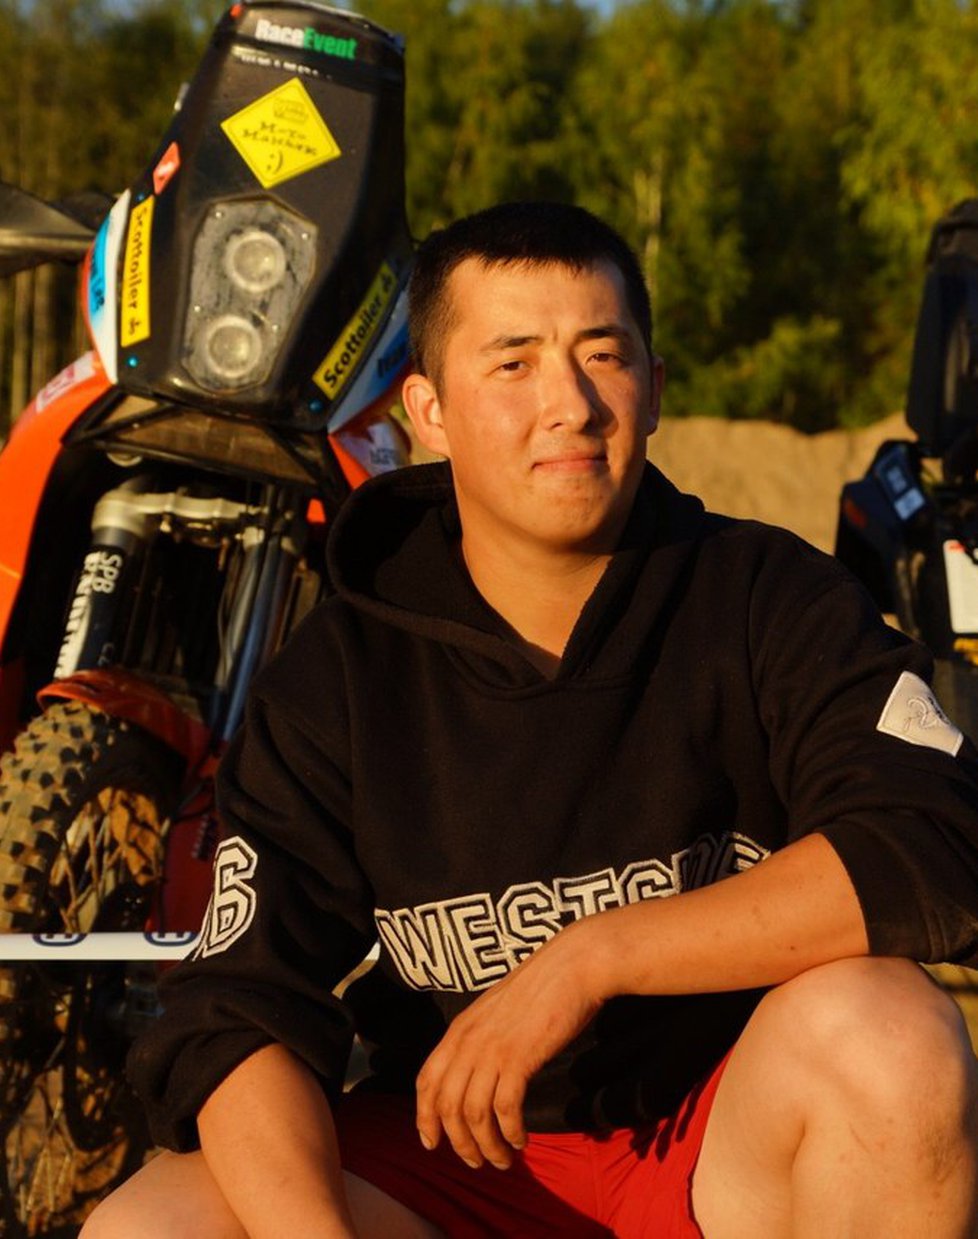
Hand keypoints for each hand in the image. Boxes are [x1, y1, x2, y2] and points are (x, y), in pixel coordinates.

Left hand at [415, 918, 605, 1170]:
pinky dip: (510, 1132)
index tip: (431, 1143)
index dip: (424, 1117)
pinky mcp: (519, 1057)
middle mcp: (468, 1041)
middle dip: (458, 1143)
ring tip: (503, 1160)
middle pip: (447, 1106)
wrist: (571, 966)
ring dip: (487, 1145)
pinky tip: (522, 1140)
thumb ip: (481, 1038)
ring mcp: (492, 1049)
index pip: (426, 1080)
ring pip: (474, 1114)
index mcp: (459, 1029)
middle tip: (477, 1162)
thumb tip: (479, 1072)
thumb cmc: (540, 988)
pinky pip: (505, 1109)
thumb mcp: (496, 1011)